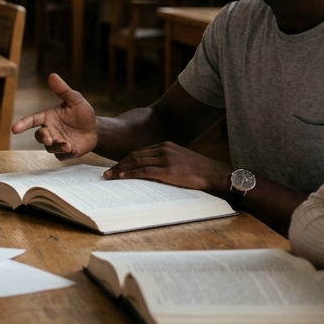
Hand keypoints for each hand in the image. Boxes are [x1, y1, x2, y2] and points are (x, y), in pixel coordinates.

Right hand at [10, 73, 97, 157]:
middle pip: (39, 136)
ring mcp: (56, 142)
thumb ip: (63, 90)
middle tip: (49, 139)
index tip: (14, 129)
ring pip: (49, 147)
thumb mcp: (75, 100)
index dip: (23, 124)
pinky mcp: (65, 153)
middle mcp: (50, 130)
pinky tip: (72, 148)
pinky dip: (64, 153)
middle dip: (43, 137)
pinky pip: (60, 155)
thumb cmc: (83, 114)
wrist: (96, 129)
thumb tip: (52, 75)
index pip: (32, 120)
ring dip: (56, 146)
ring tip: (66, 144)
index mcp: (48, 117)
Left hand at [102, 142, 230, 193]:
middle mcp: (163, 149)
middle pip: (134, 155)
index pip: (139, 152)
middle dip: (119, 165)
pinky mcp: (168, 170)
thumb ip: (166, 162)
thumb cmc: (200, 171)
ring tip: (110, 177)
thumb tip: (151, 172)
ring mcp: (165, 159)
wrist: (215, 174)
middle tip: (107, 174)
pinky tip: (122, 178)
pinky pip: (144, 171)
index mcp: (166, 146)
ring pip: (136, 162)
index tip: (115, 168)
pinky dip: (131, 174)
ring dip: (120, 170)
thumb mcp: (181, 161)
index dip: (125, 160)